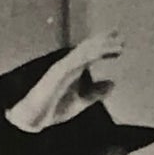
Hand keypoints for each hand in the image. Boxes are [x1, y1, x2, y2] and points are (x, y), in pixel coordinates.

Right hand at [6, 31, 122, 132]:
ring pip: (85, 51)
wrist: (33, 118)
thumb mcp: (82, 100)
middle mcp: (68, 64)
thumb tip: (113, 84)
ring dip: (101, 46)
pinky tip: (102, 53)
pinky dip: (91, 55)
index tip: (120, 43)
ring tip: (118, 45)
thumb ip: (96, 92)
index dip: (105, 45)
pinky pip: (77, 60)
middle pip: (88, 47)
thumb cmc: (54, 108)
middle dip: (104, 40)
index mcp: (73, 69)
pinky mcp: (59, 71)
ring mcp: (63, 66)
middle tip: (120, 36)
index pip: (90, 53)